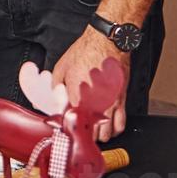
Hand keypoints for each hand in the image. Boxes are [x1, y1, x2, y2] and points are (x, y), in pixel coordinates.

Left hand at [51, 25, 130, 141]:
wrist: (107, 41)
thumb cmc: (85, 51)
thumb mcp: (61, 67)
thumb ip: (56, 87)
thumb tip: (54, 100)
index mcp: (77, 96)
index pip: (72, 123)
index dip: (69, 129)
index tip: (67, 129)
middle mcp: (94, 103)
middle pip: (91, 134)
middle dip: (85, 135)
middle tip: (81, 131)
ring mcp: (110, 104)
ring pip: (107, 134)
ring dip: (100, 135)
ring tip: (94, 131)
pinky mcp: (121, 100)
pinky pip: (121, 124)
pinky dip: (115, 130)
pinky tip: (109, 127)